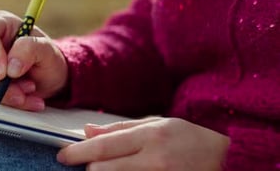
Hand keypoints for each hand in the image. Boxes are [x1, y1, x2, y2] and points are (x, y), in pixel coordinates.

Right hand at [0, 10, 67, 110]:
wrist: (49, 77)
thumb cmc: (48, 58)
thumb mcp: (47, 51)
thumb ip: (30, 50)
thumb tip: (10, 68)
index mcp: (1, 24)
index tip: (5, 73)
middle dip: (0, 85)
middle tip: (23, 93)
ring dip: (7, 95)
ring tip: (31, 94)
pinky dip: (7, 101)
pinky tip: (25, 99)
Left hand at [57, 117, 229, 170]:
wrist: (226, 159)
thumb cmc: (189, 137)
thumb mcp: (156, 124)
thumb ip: (120, 128)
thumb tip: (88, 131)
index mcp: (150, 136)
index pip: (104, 146)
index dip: (79, 152)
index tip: (63, 155)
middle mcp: (154, 159)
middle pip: (104, 169)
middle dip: (89, 167)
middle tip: (86, 164)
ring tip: (107, 167)